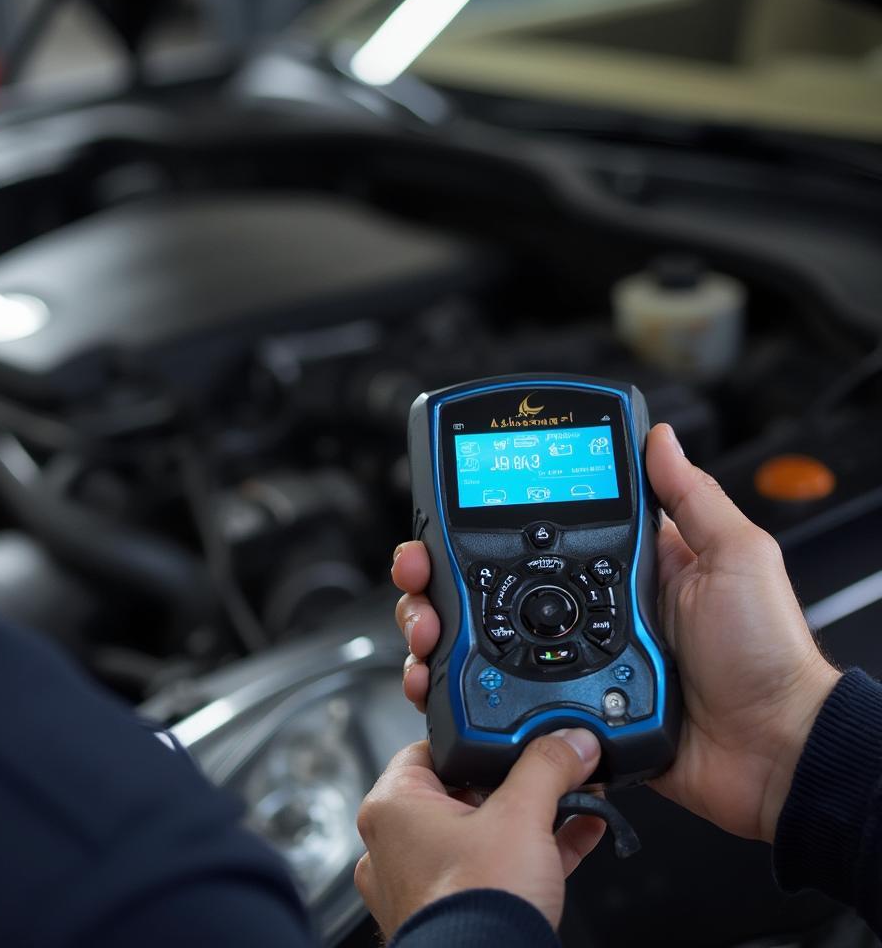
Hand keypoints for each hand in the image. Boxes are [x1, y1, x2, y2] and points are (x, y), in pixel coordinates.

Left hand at [355, 732, 604, 938]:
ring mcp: (421, 881)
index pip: (431, 748)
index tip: (511, 735)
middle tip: (551, 770)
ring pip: (482, 832)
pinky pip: (494, 866)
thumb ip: (547, 767)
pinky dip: (532, 851)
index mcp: (392, 807)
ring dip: (532, 817)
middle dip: (516, 783)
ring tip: (575, 801)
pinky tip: (578, 834)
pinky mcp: (451, 911)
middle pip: (462, 790)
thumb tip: (569, 741)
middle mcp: (395, 843)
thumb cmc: (476, 906)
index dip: (475, 740)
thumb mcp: (521, 816)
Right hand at [393, 423, 839, 842]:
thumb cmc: (761, 652)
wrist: (771, 751)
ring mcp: (566, 661)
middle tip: (417, 569)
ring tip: (425, 625)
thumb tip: (659, 437)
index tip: (443, 515)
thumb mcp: (735, 557)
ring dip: (435, 626)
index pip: (532, 532)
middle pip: (486, 584)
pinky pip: (501, 696)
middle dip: (435, 574)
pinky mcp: (563, 708)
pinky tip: (438, 677)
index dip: (481, 521)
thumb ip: (690, 497)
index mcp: (615, 567)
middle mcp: (580, 611)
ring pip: (478, 638)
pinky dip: (459, 688)